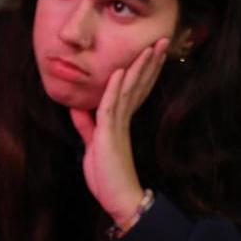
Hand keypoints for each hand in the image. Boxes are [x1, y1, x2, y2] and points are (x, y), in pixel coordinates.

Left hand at [68, 38, 165, 229]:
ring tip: (150, 48)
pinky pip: (111, 108)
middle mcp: (123, 120)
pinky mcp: (110, 135)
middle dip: (148, 62)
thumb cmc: (107, 176)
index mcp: (121, 121)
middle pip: (137, 85)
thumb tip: (78, 108)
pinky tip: (119, 73)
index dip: (142, 70)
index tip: (151, 52)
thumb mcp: (93, 145)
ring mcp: (118, 126)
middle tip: (162, 41)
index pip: (134, 90)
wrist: (119, 199)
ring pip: (129, 91)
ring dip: (138, 68)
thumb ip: (86, 125)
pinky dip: (113, 89)